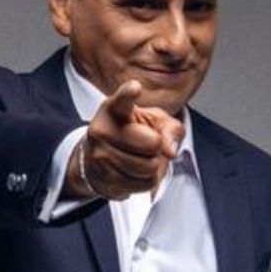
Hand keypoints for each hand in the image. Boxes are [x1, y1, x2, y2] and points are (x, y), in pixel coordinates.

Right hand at [66, 79, 182, 200]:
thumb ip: (170, 129)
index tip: (135, 88)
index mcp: (113, 109)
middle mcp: (101, 129)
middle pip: (152, 144)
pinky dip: (147, 180)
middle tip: (146, 144)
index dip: (129, 94)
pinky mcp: (105, 179)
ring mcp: (100, 156)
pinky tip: (134, 172)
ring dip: (152, 166)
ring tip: (138, 158)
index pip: (122, 101)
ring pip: (149, 167)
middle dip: (156, 147)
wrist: (102, 159)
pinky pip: (144, 184)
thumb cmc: (132, 133)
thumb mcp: (154, 122)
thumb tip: (170, 151)